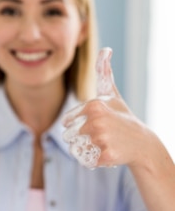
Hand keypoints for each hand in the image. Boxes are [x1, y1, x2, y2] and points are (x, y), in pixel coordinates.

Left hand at [62, 48, 159, 167]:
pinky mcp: (105, 156)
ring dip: (84, 150)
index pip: (66, 122)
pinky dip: (92, 161)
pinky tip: (105, 154)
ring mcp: (101, 139)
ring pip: (74, 149)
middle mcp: (96, 121)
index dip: (76, 125)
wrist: (143, 144)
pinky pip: (84, 161)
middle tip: (99, 136)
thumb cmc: (122, 117)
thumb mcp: (112, 95)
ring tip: (102, 144)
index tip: (93, 124)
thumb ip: (104, 73)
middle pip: (67, 136)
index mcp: (93, 106)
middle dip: (79, 139)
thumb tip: (106, 49)